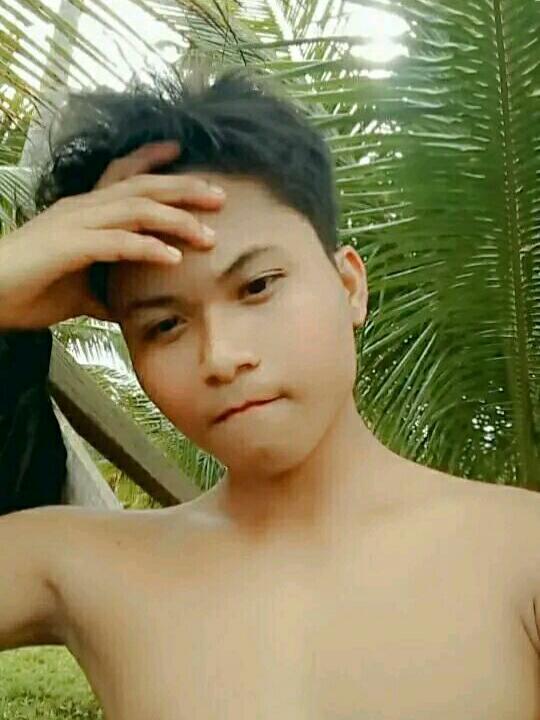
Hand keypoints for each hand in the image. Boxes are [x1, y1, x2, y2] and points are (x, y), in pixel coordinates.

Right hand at [0, 141, 223, 329]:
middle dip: (184, 188)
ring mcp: (74, 224)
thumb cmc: (26, 290)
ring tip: (208, 234)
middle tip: (220, 196)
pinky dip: (147, 247)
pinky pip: (116, 242)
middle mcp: (82, 209)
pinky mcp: (67, 246)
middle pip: (141, 187)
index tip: (184, 156)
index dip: (152, 161)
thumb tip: (131, 308)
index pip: (123, 176)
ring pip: (135, 209)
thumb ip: (107, 293)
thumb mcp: (78, 292)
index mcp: (84, 212)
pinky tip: (173, 258)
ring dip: (176, 219)